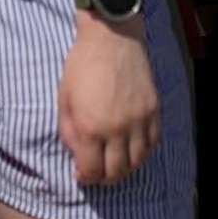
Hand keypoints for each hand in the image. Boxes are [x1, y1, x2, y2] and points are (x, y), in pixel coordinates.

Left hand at [58, 16, 161, 187]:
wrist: (111, 39)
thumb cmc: (81, 66)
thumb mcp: (64, 98)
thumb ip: (68, 130)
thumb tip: (76, 154)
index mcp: (91, 127)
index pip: (92, 170)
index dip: (85, 178)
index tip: (81, 176)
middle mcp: (118, 129)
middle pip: (116, 172)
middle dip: (104, 179)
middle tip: (97, 175)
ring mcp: (139, 121)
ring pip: (137, 162)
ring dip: (125, 169)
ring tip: (114, 165)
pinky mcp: (153, 112)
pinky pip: (152, 144)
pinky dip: (142, 152)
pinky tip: (132, 150)